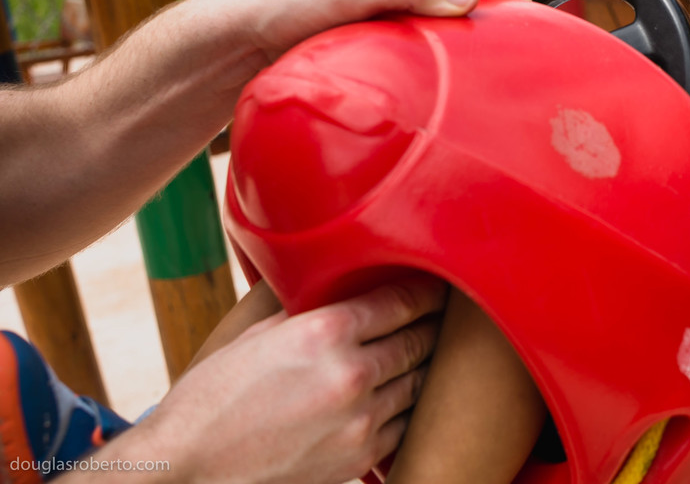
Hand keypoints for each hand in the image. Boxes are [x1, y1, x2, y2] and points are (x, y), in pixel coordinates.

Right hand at [95, 278, 446, 483]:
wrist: (187, 471)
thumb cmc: (212, 398)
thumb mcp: (257, 335)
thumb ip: (307, 308)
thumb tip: (337, 282)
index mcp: (324, 333)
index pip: (401, 301)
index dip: (425, 289)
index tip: (437, 282)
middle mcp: (351, 374)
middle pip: (419, 339)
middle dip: (432, 324)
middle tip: (443, 311)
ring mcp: (360, 420)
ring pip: (419, 381)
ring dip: (424, 364)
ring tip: (429, 348)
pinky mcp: (360, 457)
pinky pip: (406, 423)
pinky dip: (410, 405)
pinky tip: (404, 392)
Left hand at [188, 0, 529, 70]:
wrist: (237, 32)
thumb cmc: (288, 3)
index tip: (534, 20)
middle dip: (494, 8)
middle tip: (520, 46)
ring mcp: (387, 0)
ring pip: (444, 11)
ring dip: (468, 30)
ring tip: (490, 63)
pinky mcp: (374, 26)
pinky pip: (423, 32)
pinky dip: (443, 45)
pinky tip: (447, 72)